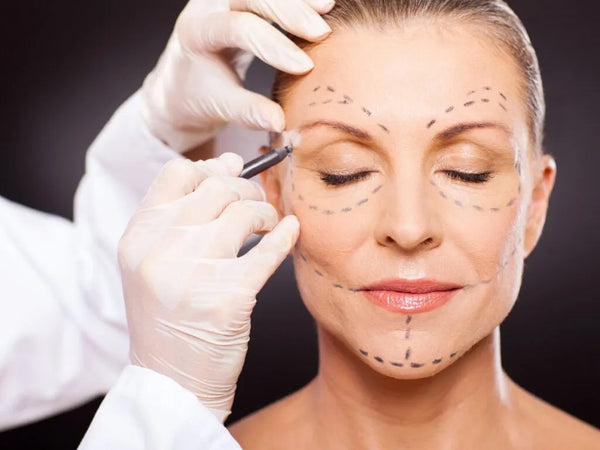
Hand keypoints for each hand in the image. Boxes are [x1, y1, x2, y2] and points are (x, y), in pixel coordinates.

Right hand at [118, 153, 299, 421]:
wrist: (173, 381)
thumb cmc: (168, 319)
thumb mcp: (153, 264)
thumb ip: (182, 215)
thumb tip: (227, 162)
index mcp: (139, 237)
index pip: (177, 172)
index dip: (211, 168)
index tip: (231, 173)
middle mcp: (160, 250)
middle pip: (217, 187)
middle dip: (246, 189)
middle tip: (256, 204)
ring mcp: (193, 273)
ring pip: (244, 212)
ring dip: (265, 213)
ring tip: (267, 225)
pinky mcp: (229, 297)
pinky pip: (268, 250)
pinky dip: (285, 236)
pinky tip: (290, 232)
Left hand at [141, 0, 333, 151]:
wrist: (181, 83)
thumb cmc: (198, 95)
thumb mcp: (217, 106)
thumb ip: (247, 111)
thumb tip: (280, 122)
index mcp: (195, 32)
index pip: (237, 28)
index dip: (273, 45)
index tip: (304, 67)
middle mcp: (207, 5)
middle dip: (289, 11)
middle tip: (321, 32)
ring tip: (328, 7)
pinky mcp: (239, 1)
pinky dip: (294, 1)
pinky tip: (319, 5)